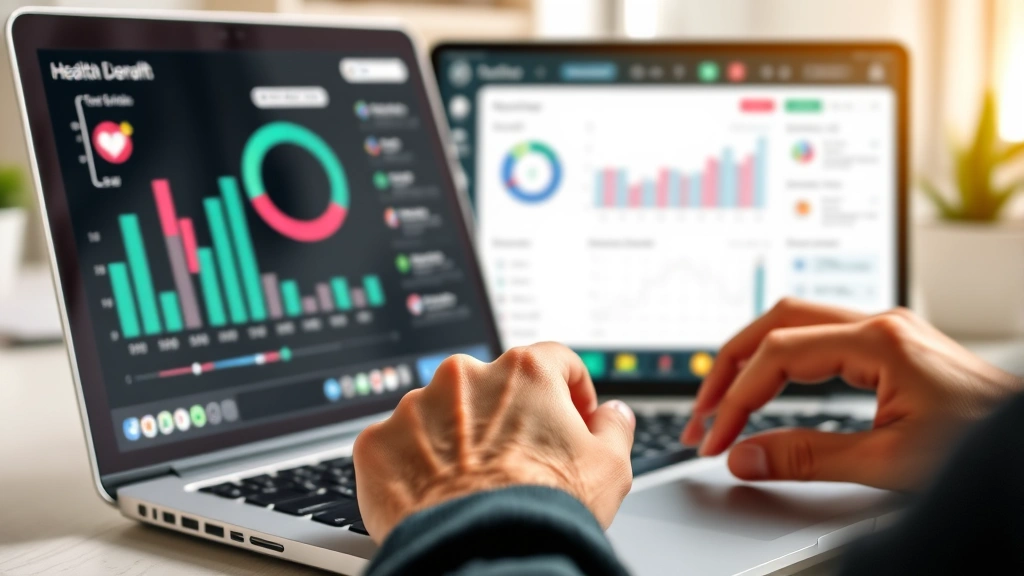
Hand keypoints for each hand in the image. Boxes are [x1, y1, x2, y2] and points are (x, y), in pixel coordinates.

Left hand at [353, 342, 635, 542]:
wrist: (482, 552)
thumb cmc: (545, 510)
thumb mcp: (610, 468)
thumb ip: (615, 427)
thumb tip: (613, 415)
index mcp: (523, 371)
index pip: (555, 361)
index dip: (570, 391)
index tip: (571, 418)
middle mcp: (464, 376)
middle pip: (493, 388)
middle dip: (507, 418)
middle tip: (519, 462)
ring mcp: (414, 406)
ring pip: (441, 414)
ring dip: (457, 439)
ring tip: (473, 486)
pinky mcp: (377, 442)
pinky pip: (399, 445)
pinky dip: (415, 465)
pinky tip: (436, 495)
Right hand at [682, 298, 1022, 490]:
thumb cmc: (983, 449)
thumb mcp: (890, 463)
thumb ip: (808, 458)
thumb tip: (745, 457)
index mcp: (879, 340)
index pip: (777, 355)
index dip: (735, 399)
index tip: (715, 438)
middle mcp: (880, 323)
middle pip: (776, 321)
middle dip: (730, 366)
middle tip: (701, 411)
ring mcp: (887, 329)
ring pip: (794, 322)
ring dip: (753, 359)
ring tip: (723, 399)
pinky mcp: (892, 345)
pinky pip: (818, 337)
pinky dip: (782, 361)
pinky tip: (771, 385)